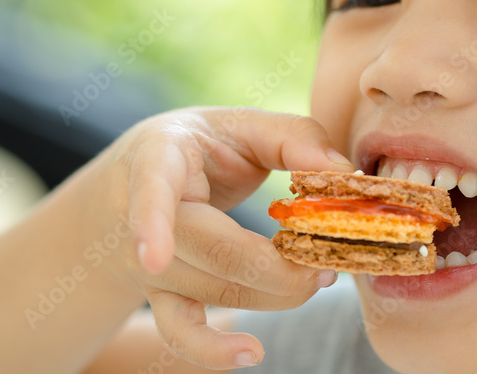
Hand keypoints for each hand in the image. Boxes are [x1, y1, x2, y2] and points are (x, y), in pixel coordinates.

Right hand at [84, 106, 354, 369]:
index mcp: (159, 156)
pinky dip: (213, 350)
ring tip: (318, 277)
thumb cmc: (202, 147)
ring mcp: (148, 262)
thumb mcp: (241, 124)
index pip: (150, 189)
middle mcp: (140, 214)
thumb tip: (340, 173)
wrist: (136, 182)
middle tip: (328, 261)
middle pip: (212, 252)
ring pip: (216, 291)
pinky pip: (181, 332)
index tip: (156, 259)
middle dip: (279, 266)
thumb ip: (295, 136)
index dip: (150, 223)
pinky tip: (251, 353)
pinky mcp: (162, 295)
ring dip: (277, 292)